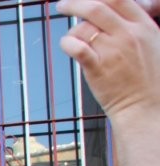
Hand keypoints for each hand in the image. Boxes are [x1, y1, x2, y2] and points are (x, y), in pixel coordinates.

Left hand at [57, 0, 159, 123]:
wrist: (145, 106)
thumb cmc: (148, 79)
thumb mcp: (153, 43)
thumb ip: (135, 25)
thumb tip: (113, 12)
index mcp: (143, 26)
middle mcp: (128, 35)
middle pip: (96, 6)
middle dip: (75, 3)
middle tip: (63, 5)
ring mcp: (112, 51)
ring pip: (84, 28)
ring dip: (73, 29)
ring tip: (72, 38)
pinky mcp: (98, 68)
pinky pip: (77, 47)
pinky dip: (67, 43)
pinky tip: (67, 45)